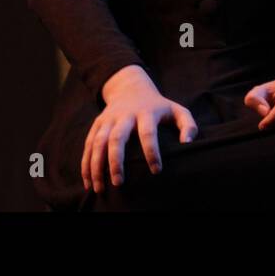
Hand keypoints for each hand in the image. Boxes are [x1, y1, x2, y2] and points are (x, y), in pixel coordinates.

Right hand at [82, 66, 197, 193]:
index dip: (152, 151)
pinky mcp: (98, 123)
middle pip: (117, 137)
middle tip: (119, 183)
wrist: (131, 87)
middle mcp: (125, 115)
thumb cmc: (158, 107)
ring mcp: (109, 119)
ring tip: (99, 188)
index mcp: (146, 112)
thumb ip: (188, 125)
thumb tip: (188, 144)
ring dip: (96, 165)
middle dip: (116, 161)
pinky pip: (88, 144)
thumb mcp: (176, 110)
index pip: (148, 132)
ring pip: (98, 142)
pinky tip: (88, 182)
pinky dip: (86, 163)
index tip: (156, 171)